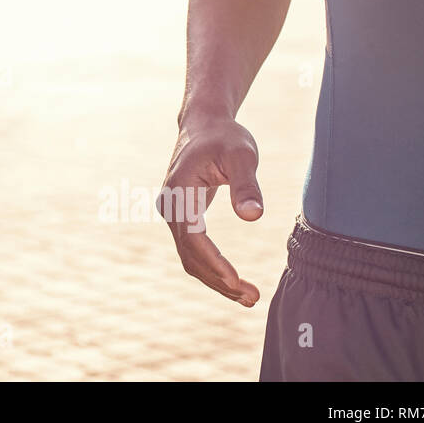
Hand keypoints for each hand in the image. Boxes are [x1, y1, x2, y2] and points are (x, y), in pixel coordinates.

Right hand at [157, 117, 262, 306]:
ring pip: (190, 257)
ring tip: (249, 297)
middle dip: (219, 280)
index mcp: (180, 191)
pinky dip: (213, 267)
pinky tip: (234, 280)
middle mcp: (170, 205)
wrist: (204, 124)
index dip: (214, 263)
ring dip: (216, 279)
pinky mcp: (181, 216)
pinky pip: (193, 249)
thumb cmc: (225, 137)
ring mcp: (172, 212)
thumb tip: (253, 217)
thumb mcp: (242, 155)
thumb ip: (246, 185)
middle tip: (253, 298)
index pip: (192, 237)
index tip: (238, 282)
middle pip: (190, 254)